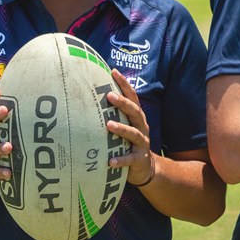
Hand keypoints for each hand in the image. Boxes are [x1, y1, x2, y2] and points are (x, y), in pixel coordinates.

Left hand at [104, 69, 155, 186]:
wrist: (145, 167)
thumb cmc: (129, 142)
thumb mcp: (126, 126)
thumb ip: (115, 114)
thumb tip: (95, 96)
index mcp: (137, 117)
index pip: (132, 97)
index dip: (124, 84)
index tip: (113, 71)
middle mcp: (141, 127)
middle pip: (134, 112)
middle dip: (123, 103)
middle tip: (109, 95)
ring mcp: (142, 143)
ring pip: (133, 134)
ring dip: (121, 129)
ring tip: (108, 125)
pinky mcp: (139, 159)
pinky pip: (130, 159)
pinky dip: (120, 160)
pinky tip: (110, 161)